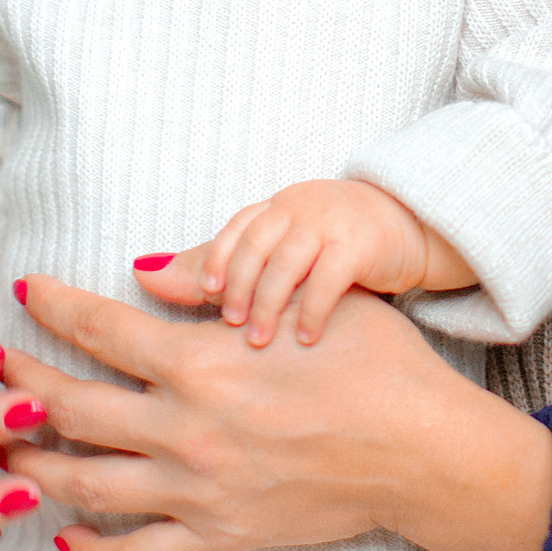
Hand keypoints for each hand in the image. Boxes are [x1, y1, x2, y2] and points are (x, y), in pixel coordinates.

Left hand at [0, 272, 551, 550]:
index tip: (25, 291)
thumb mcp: (300, 303)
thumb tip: (148, 275)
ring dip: (31, 467)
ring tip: (0, 453)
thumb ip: (216, 290)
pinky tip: (66, 537)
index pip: (98, 328)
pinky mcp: (218, 536)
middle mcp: (186, 428)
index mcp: (202, 361)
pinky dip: (91, 550)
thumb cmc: (376, 364)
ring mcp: (197, 489)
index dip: (52, 305)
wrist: (423, 450)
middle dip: (18, 385)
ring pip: (82, 482)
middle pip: (68, 406)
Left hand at [164, 179, 473, 347]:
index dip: (216, 263)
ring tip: (260, 342)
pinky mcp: (362, 244)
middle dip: (237, 287)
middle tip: (229, 327)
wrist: (410, 227)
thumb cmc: (333, 245)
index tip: (205, 298)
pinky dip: (313, 311)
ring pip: (286, 263)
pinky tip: (306, 339)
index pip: (234, 231)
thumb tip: (141, 273)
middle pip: (254, 244)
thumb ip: (215, 265)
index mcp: (272, 209)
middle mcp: (296, 208)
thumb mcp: (276, 251)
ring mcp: (330, 222)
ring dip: (269, 304)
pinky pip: (329, 279)